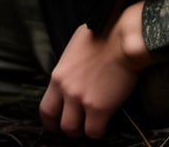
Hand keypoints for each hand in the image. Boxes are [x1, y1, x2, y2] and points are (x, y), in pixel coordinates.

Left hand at [39, 2, 154, 139]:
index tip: (57, 123)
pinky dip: (98, 132)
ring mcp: (82, 100)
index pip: (45, 108)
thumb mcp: (75, 47)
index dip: (51, 120)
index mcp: (58, 74)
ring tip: (91, 125)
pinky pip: (94, 132)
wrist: (122, 38)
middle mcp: (66, 90)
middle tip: (76, 126)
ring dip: (82, 130)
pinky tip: (104, 124)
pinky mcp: (100, 108)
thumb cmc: (103, 35)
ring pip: (73, 130)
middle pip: (58, 123)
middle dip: (66, 128)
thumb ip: (69, 67)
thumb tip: (71, 75)